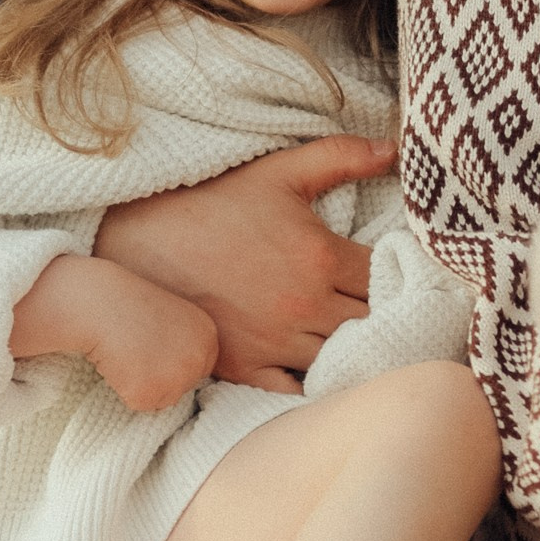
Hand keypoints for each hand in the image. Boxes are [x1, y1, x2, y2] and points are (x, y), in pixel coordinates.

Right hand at [9, 254, 219, 414]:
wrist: (98, 303)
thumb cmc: (127, 305)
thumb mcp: (171, 316)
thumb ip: (183, 343)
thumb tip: (181, 374)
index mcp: (207, 335)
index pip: (199, 368)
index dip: (173, 363)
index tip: (153, 351)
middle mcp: (199, 358)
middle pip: (183, 388)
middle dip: (160, 378)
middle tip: (137, 352)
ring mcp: (178, 378)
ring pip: (162, 400)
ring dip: (142, 385)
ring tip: (127, 355)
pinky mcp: (151, 393)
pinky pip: (139, 404)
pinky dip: (125, 391)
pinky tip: (118, 365)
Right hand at [93, 135, 386, 388]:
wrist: (138, 237)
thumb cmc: (211, 200)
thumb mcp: (278, 171)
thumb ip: (340, 156)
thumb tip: (395, 150)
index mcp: (321, 256)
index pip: (390, 278)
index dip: (401, 277)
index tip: (401, 275)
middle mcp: (305, 305)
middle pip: (375, 324)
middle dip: (388, 316)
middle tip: (394, 311)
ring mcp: (275, 341)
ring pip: (343, 359)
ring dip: (357, 351)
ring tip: (363, 339)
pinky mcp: (245, 367)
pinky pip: (297, 390)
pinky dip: (315, 384)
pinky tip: (322, 371)